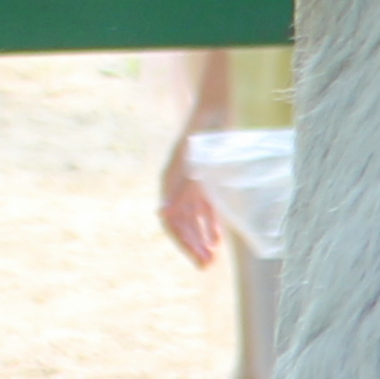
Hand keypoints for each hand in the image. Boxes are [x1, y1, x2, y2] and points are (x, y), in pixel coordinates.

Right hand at [159, 139, 222, 268]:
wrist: (214, 113)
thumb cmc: (202, 137)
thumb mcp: (191, 163)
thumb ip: (179, 188)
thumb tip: (162, 213)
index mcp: (170, 185)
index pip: (172, 221)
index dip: (183, 241)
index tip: (197, 258)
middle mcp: (178, 188)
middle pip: (183, 224)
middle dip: (193, 246)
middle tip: (206, 266)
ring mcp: (192, 185)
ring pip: (193, 219)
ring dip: (201, 239)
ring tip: (211, 259)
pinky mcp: (205, 181)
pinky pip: (205, 209)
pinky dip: (210, 225)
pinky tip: (217, 241)